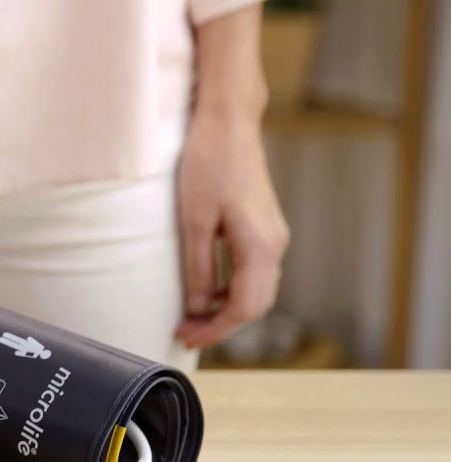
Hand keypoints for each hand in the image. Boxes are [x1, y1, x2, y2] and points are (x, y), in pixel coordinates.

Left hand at [175, 110, 289, 349]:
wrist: (229, 123)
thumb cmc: (207, 165)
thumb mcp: (193, 221)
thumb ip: (197, 268)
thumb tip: (196, 307)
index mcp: (260, 246)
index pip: (243, 308)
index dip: (214, 330)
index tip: (186, 339)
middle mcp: (274, 244)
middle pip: (255, 305)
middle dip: (221, 325)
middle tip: (185, 332)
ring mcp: (273, 234)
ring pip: (257, 289)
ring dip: (226, 308)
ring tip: (190, 315)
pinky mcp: (264, 226)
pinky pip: (253, 271)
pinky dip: (232, 288)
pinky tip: (205, 289)